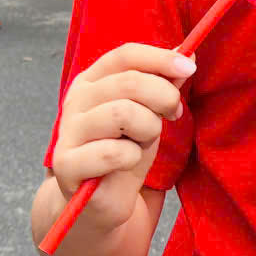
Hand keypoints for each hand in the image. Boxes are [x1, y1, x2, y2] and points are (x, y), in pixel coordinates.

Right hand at [49, 42, 194, 224]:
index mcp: (92, 81)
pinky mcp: (66, 163)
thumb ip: (163, 84)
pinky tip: (127, 164)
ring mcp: (67, 131)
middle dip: (164, 97)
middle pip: (129, 82)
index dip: (159, 58)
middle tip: (175, 114)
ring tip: (145, 141)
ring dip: (148, 128)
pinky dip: (132, 158)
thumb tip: (187, 55)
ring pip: (122, 113)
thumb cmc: (126, 151)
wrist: (102, 201)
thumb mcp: (150, 113)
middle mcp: (75, 100)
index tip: (190, 67)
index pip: (125, 55)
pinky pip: (113, 152)